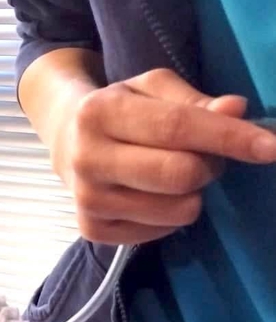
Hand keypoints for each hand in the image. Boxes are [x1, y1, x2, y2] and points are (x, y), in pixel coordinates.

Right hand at [48, 68, 275, 243]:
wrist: (66, 140)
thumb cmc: (121, 109)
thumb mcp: (154, 90)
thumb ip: (196, 101)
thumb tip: (235, 110)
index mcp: (100, 112)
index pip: (177, 127)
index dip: (229, 138)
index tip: (270, 146)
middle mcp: (87, 159)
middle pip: (180, 174)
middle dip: (210, 166)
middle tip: (205, 156)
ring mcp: (87, 200)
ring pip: (177, 210)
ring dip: (193, 194)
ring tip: (175, 175)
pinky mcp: (93, 230)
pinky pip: (162, 231)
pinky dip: (171, 215)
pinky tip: (154, 195)